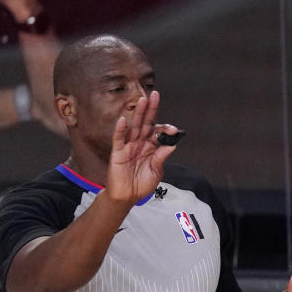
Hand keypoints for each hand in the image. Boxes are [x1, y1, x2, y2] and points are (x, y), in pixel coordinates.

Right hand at [106, 91, 176, 205]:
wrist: (127, 196)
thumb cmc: (141, 184)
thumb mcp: (156, 171)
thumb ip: (161, 157)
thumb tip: (172, 145)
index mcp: (151, 148)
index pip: (158, 133)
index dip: (165, 130)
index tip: (173, 130)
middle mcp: (140, 144)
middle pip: (146, 123)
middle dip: (151, 110)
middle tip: (155, 95)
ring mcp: (129, 146)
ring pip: (134, 126)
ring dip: (138, 114)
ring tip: (143, 100)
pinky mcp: (118, 152)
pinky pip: (119, 139)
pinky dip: (120, 129)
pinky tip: (124, 120)